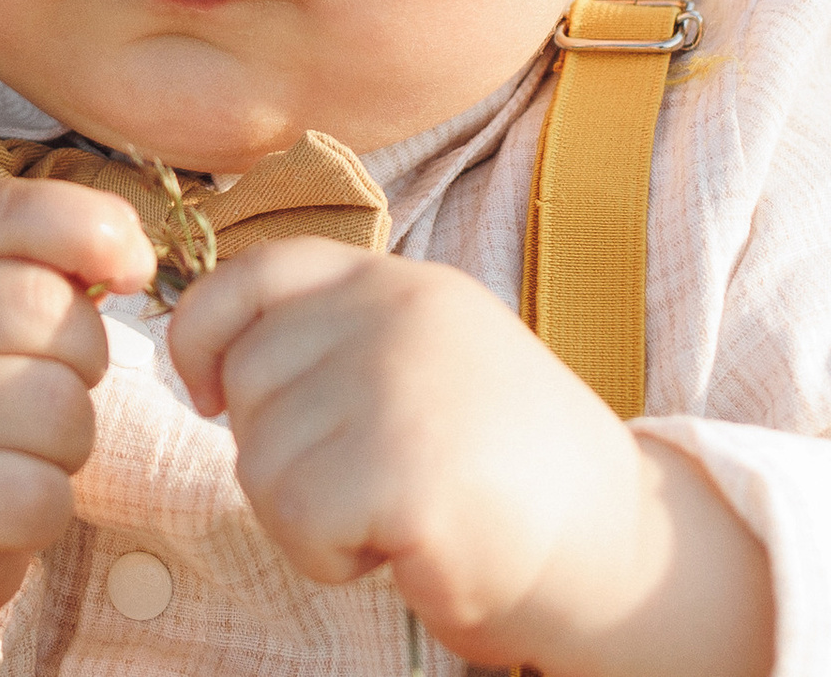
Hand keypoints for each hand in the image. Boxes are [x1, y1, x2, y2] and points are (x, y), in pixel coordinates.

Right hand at [0, 179, 155, 676]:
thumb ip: (35, 260)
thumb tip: (131, 258)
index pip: (11, 210)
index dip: (94, 227)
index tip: (132, 269)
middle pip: (52, 313)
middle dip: (82, 359)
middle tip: (37, 390)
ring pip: (61, 409)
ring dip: (66, 443)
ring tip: (12, 451)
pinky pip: (43, 494)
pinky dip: (45, 507)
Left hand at [170, 241, 770, 676]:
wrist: (627, 552)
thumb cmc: (505, 470)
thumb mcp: (420, 360)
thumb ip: (334, 338)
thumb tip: (205, 366)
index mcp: (395, 280)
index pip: (251, 273)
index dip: (203, 335)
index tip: (210, 394)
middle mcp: (394, 311)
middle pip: (248, 380)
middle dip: (278, 451)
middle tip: (367, 482)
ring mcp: (399, 381)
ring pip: (261, 460)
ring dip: (308, 516)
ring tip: (394, 513)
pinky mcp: (404, 467)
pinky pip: (297, 522)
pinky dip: (333, 557)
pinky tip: (404, 549)